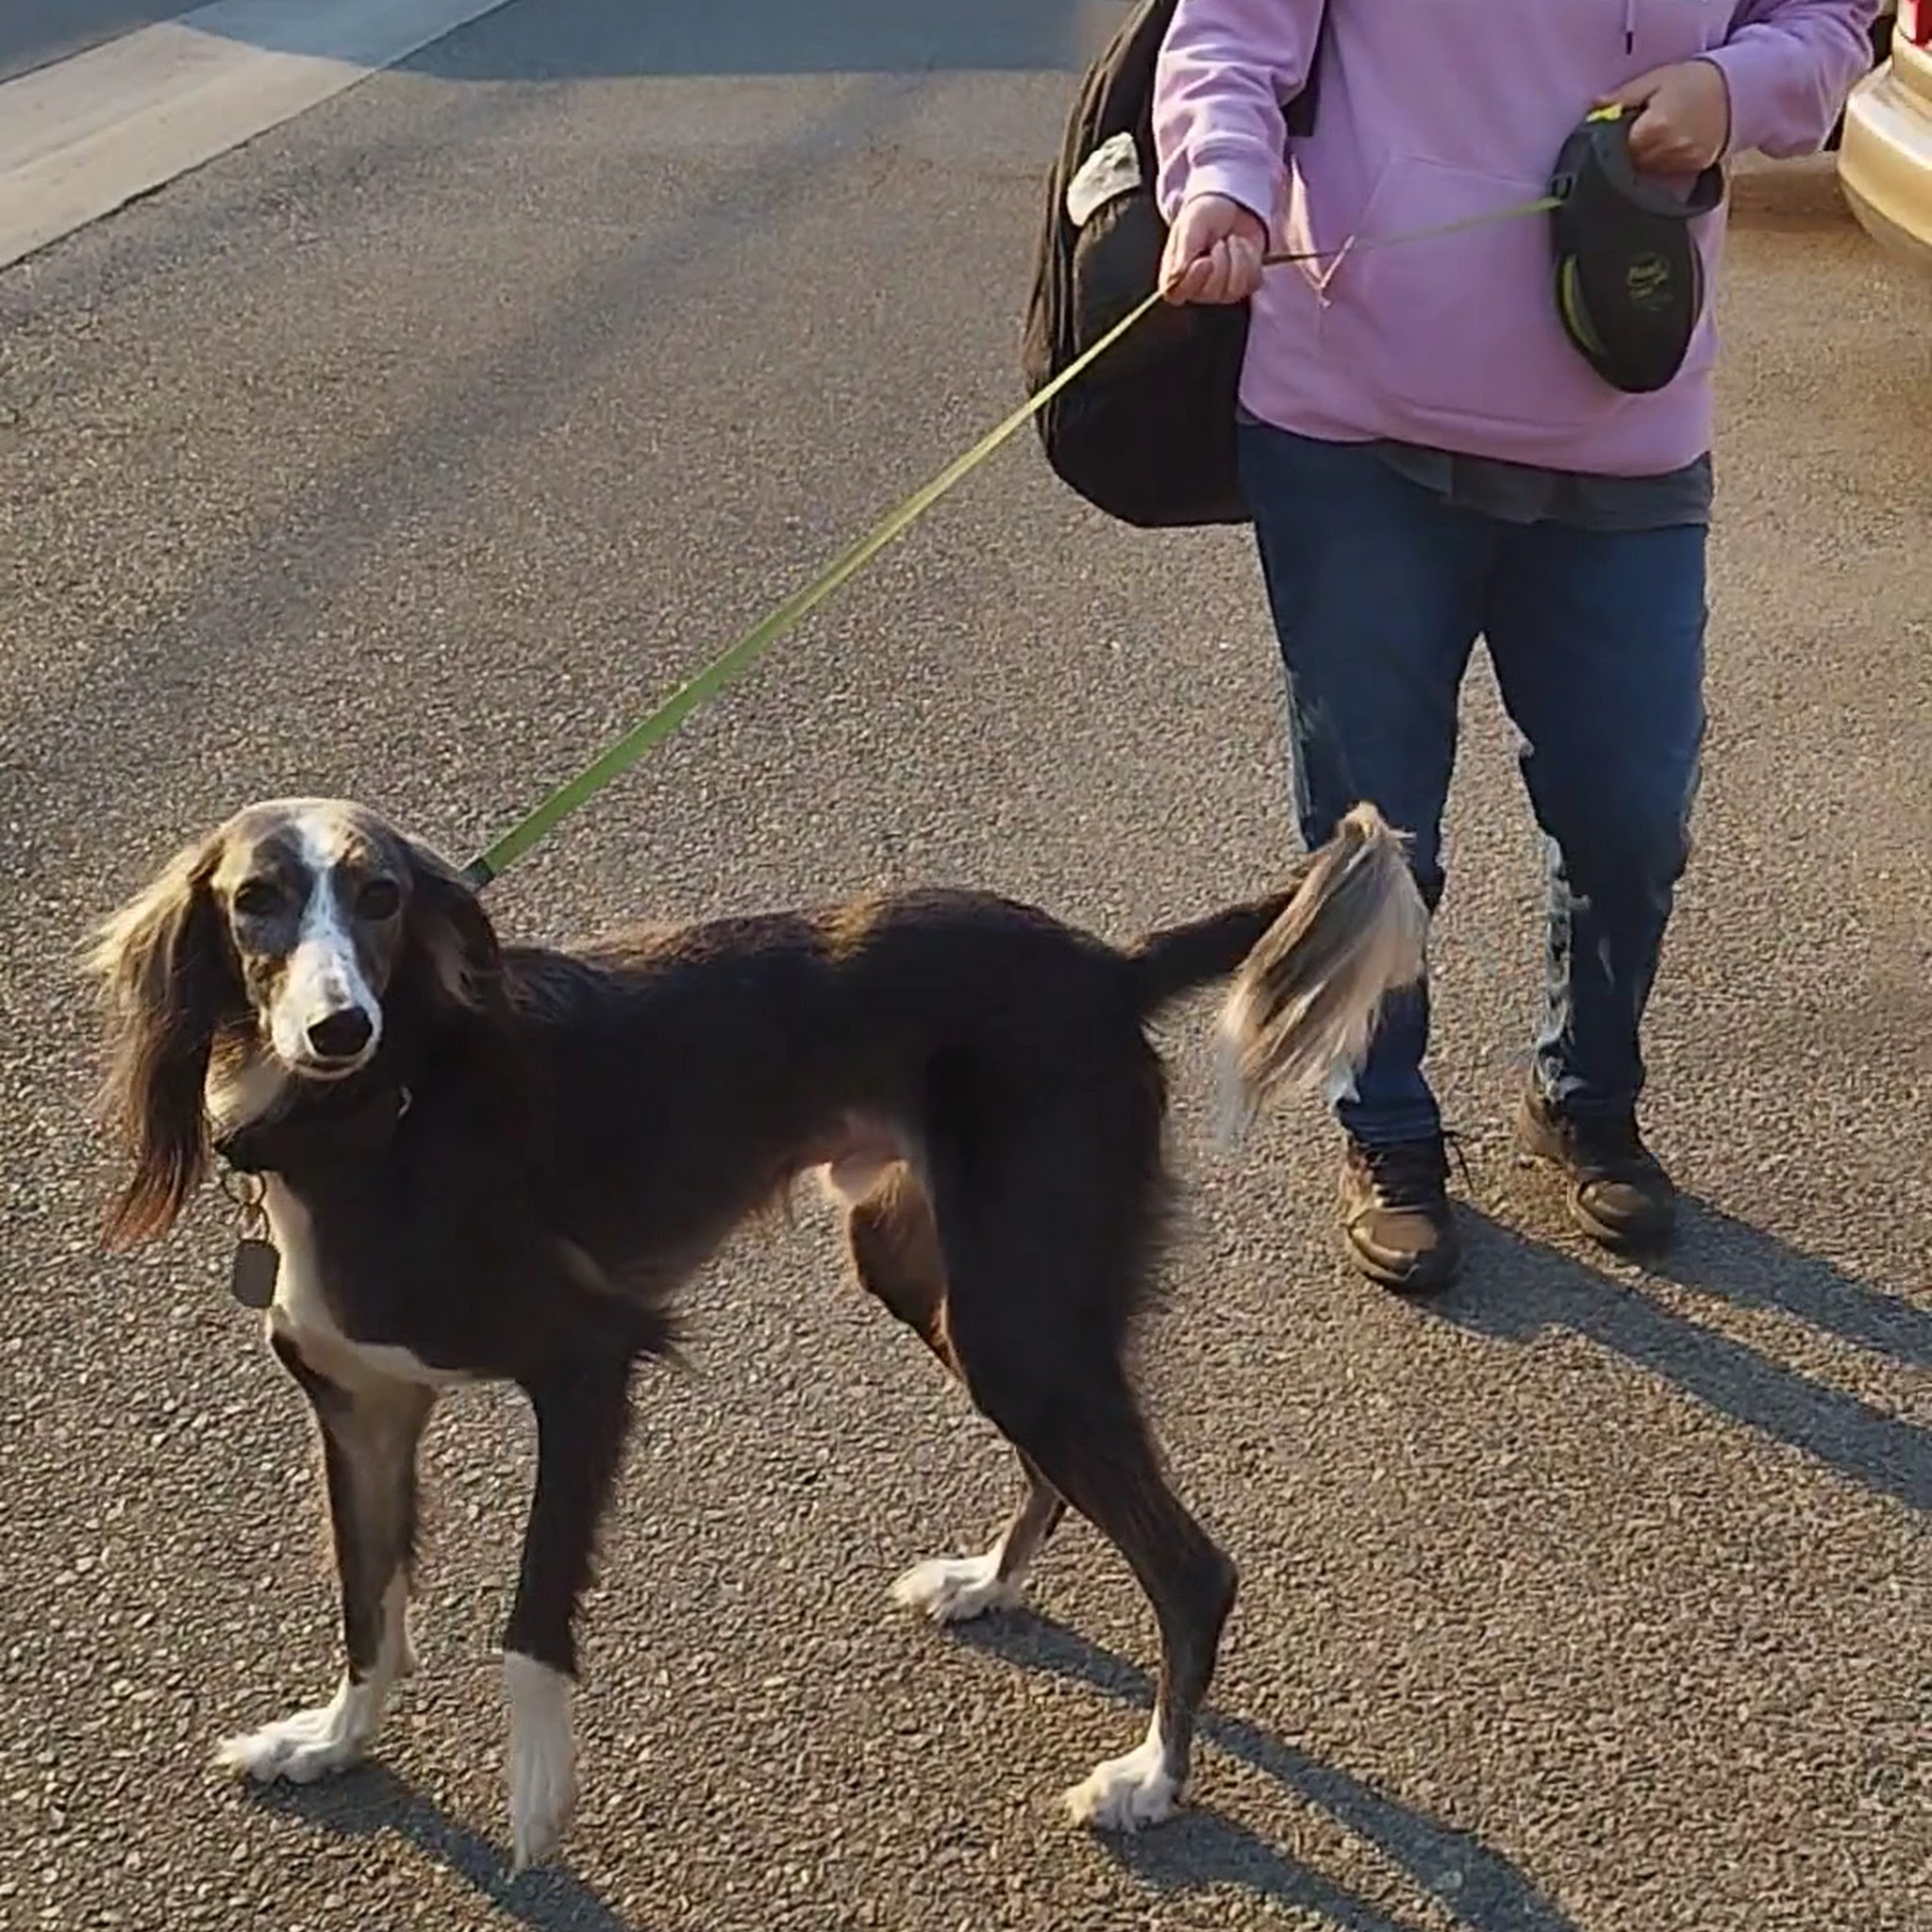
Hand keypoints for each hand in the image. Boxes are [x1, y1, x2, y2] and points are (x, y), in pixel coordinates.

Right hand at [1160, 193, 1267, 305]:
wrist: (1233, 206)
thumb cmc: (1206, 215)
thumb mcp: (1191, 223)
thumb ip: (1184, 249)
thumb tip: (1176, 275)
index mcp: (1176, 274)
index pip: (1176, 295)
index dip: (1192, 281)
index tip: (1204, 261)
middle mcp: (1196, 288)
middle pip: (1211, 292)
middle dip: (1220, 260)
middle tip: (1218, 241)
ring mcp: (1221, 291)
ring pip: (1234, 289)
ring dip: (1237, 258)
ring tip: (1231, 241)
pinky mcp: (1244, 286)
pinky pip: (1252, 282)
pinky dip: (1251, 259)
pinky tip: (1243, 247)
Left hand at [1599, 60, 1731, 174]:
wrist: (1738, 90)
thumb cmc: (1694, 79)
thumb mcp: (1655, 79)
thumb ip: (1622, 98)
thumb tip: (1593, 110)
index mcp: (1655, 127)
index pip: (1616, 148)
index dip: (1609, 143)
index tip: (1607, 135)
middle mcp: (1669, 150)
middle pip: (1628, 165)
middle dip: (1622, 153)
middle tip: (1626, 136)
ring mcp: (1682, 164)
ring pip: (1644, 174)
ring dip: (1638, 162)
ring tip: (1646, 141)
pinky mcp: (1693, 171)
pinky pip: (1663, 175)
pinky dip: (1656, 166)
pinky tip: (1661, 150)